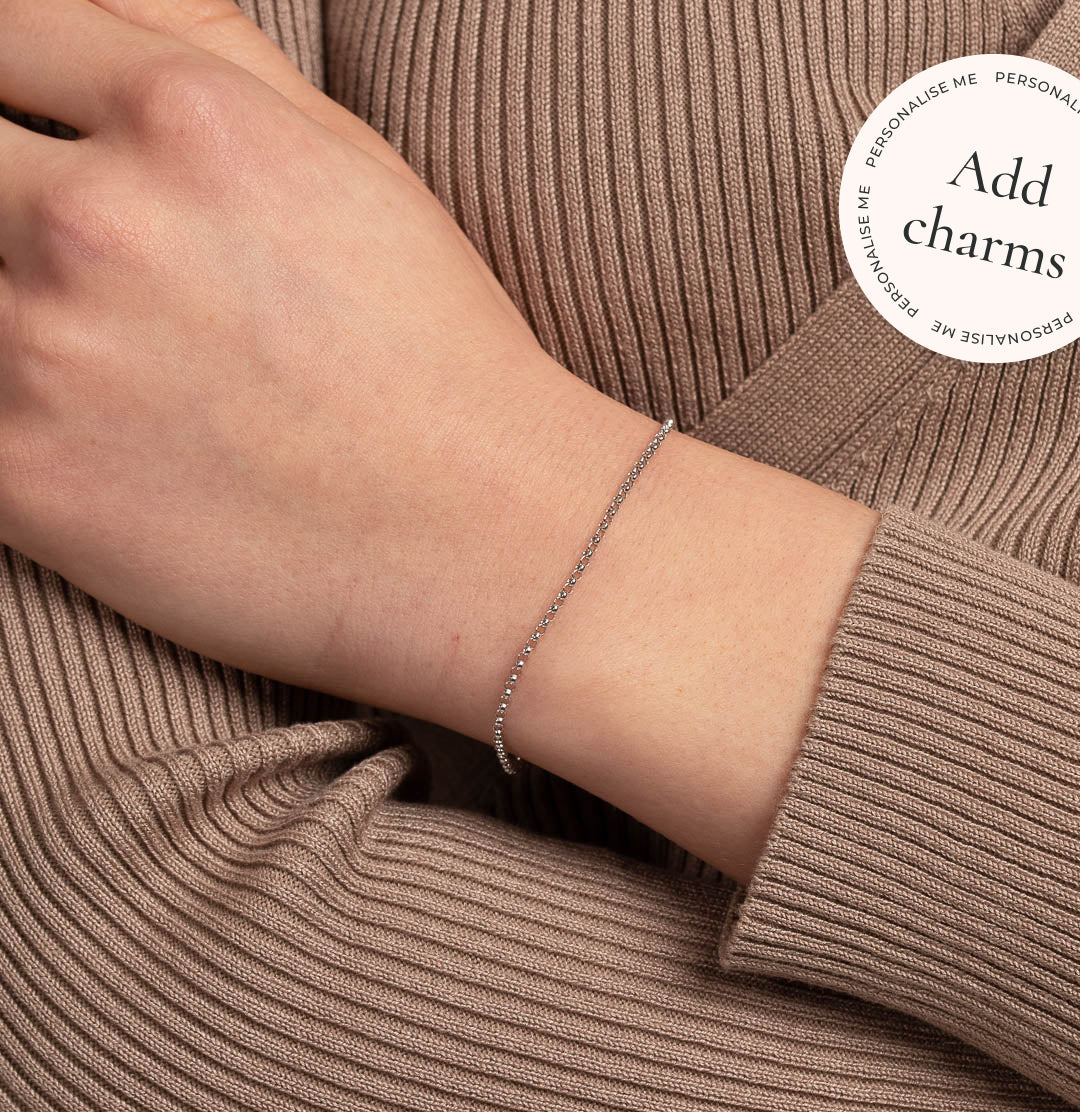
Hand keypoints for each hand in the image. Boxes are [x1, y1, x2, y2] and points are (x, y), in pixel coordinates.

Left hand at [0, 0, 585, 717]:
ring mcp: (44, 357)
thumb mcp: (348, 160)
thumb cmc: (434, 358)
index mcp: (185, 120)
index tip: (32, 142)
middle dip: (9, 202)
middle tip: (99, 271)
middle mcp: (97, 223)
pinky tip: (96, 430)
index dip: (7, 87)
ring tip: (111, 365)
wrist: (480, 539)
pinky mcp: (22, 482)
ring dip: (12, 309)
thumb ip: (206, 40)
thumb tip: (102, 4)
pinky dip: (11, 410)